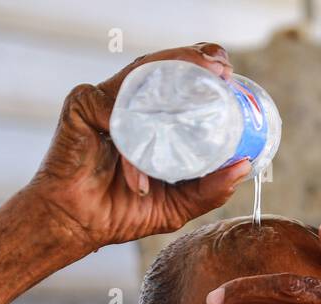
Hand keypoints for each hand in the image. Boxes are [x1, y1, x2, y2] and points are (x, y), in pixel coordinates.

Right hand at [28, 42, 252, 252]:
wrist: (75, 227)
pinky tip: (144, 154)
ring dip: (175, 70)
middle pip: (161, 68)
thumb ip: (209, 188)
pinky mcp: (82, 107)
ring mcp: (103, 101)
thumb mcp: (177, 204)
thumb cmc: (120, 212)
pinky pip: (116, 108)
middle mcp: (126, 103)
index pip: (176, 80)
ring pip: (142, 75)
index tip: (229, 74)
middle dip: (194, 60)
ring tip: (205, 76)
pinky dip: (134, 131)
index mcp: (147, 117)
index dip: (202, 68)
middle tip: (222, 71)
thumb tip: (244, 166)